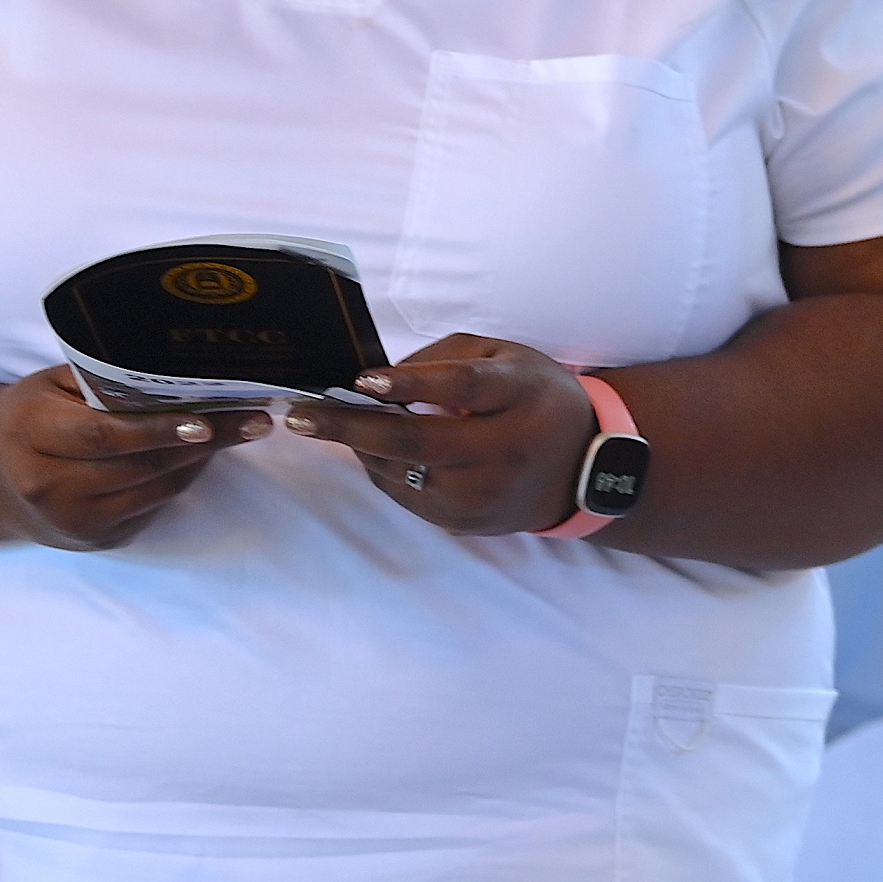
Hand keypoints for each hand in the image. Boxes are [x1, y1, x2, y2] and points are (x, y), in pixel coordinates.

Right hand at [0, 365, 271, 550]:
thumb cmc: (31, 415)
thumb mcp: (53, 384)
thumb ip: (103, 379)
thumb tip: (175, 371)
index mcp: (33, 433)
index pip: (106, 435)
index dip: (161, 429)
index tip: (209, 421)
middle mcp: (48, 485)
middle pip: (140, 465)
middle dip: (205, 441)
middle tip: (253, 419)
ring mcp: (71, 520)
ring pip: (154, 488)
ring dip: (201, 459)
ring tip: (240, 429)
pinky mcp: (92, 540)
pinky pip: (151, 506)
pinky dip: (179, 479)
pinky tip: (199, 455)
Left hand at [280, 335, 593, 535]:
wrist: (584, 469)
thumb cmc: (537, 398)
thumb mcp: (509, 358)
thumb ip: (448, 361)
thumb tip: (380, 380)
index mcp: (520, 397)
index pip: (464, 389)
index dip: (412, 382)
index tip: (362, 380)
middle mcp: (503, 452)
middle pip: (417, 442)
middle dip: (349, 427)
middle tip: (297, 413)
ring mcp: (484, 496)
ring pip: (400, 472)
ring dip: (360, 445)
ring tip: (331, 421)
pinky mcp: (467, 524)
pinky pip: (406, 494)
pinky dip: (383, 467)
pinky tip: (377, 447)